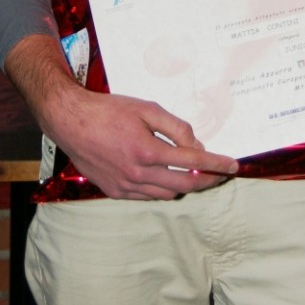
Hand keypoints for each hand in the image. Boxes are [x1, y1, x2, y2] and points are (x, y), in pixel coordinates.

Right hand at [5, 35, 238, 199]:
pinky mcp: (115, 192)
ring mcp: (126, 187)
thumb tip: (196, 146)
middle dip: (208, 180)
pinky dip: (161, 187)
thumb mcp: (147, 108)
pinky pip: (147, 196)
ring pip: (167, 194)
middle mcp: (139, 174)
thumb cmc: (109, 110)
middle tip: (221, 173)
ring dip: (184, 185)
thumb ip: (176, 127)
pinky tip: (163, 174)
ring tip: (192, 171)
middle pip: (185, 185)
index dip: (217, 164)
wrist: (71, 122)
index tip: (234, 165)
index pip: (193, 163)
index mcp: (149, 151)